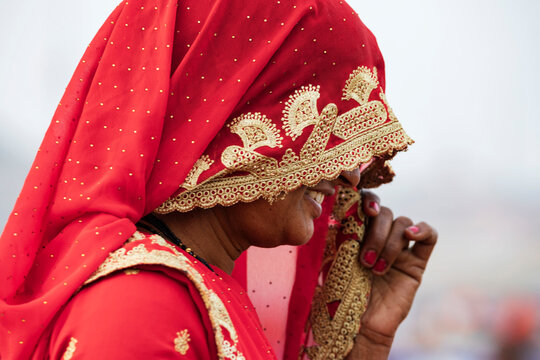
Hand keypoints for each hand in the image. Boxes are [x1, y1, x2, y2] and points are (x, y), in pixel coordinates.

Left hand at [347, 191, 437, 358]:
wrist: (361, 324)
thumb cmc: (343, 295)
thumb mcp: (336, 262)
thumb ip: (340, 237)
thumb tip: (339, 212)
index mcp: (361, 232)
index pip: (368, 204)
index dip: (369, 200)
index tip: (366, 210)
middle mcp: (381, 236)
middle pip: (387, 214)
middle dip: (375, 233)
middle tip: (364, 260)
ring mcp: (401, 248)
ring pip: (404, 224)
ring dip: (389, 244)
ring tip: (376, 268)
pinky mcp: (418, 262)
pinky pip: (429, 236)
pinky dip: (422, 230)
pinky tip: (411, 237)